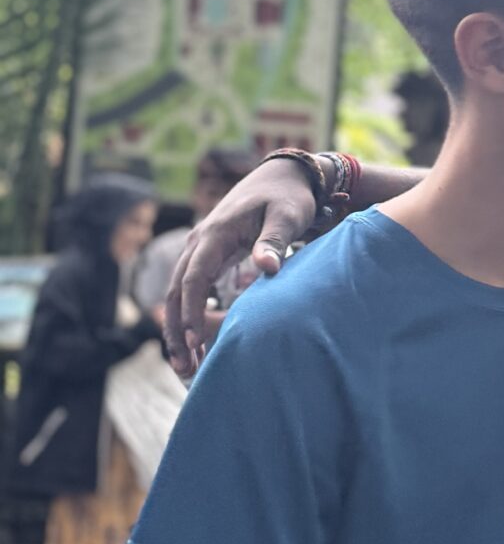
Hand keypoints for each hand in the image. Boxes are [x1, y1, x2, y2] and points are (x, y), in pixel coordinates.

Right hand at [164, 158, 316, 376]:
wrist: (283, 177)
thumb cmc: (288, 198)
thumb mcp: (288, 216)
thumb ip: (275, 241)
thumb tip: (268, 268)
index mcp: (215, 233)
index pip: (193, 278)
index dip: (190, 311)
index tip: (193, 340)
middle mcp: (200, 242)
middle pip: (176, 291)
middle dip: (176, 330)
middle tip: (185, 366)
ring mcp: (201, 249)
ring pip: (178, 292)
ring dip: (178, 327)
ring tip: (186, 364)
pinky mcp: (209, 256)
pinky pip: (190, 289)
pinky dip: (188, 315)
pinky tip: (194, 341)